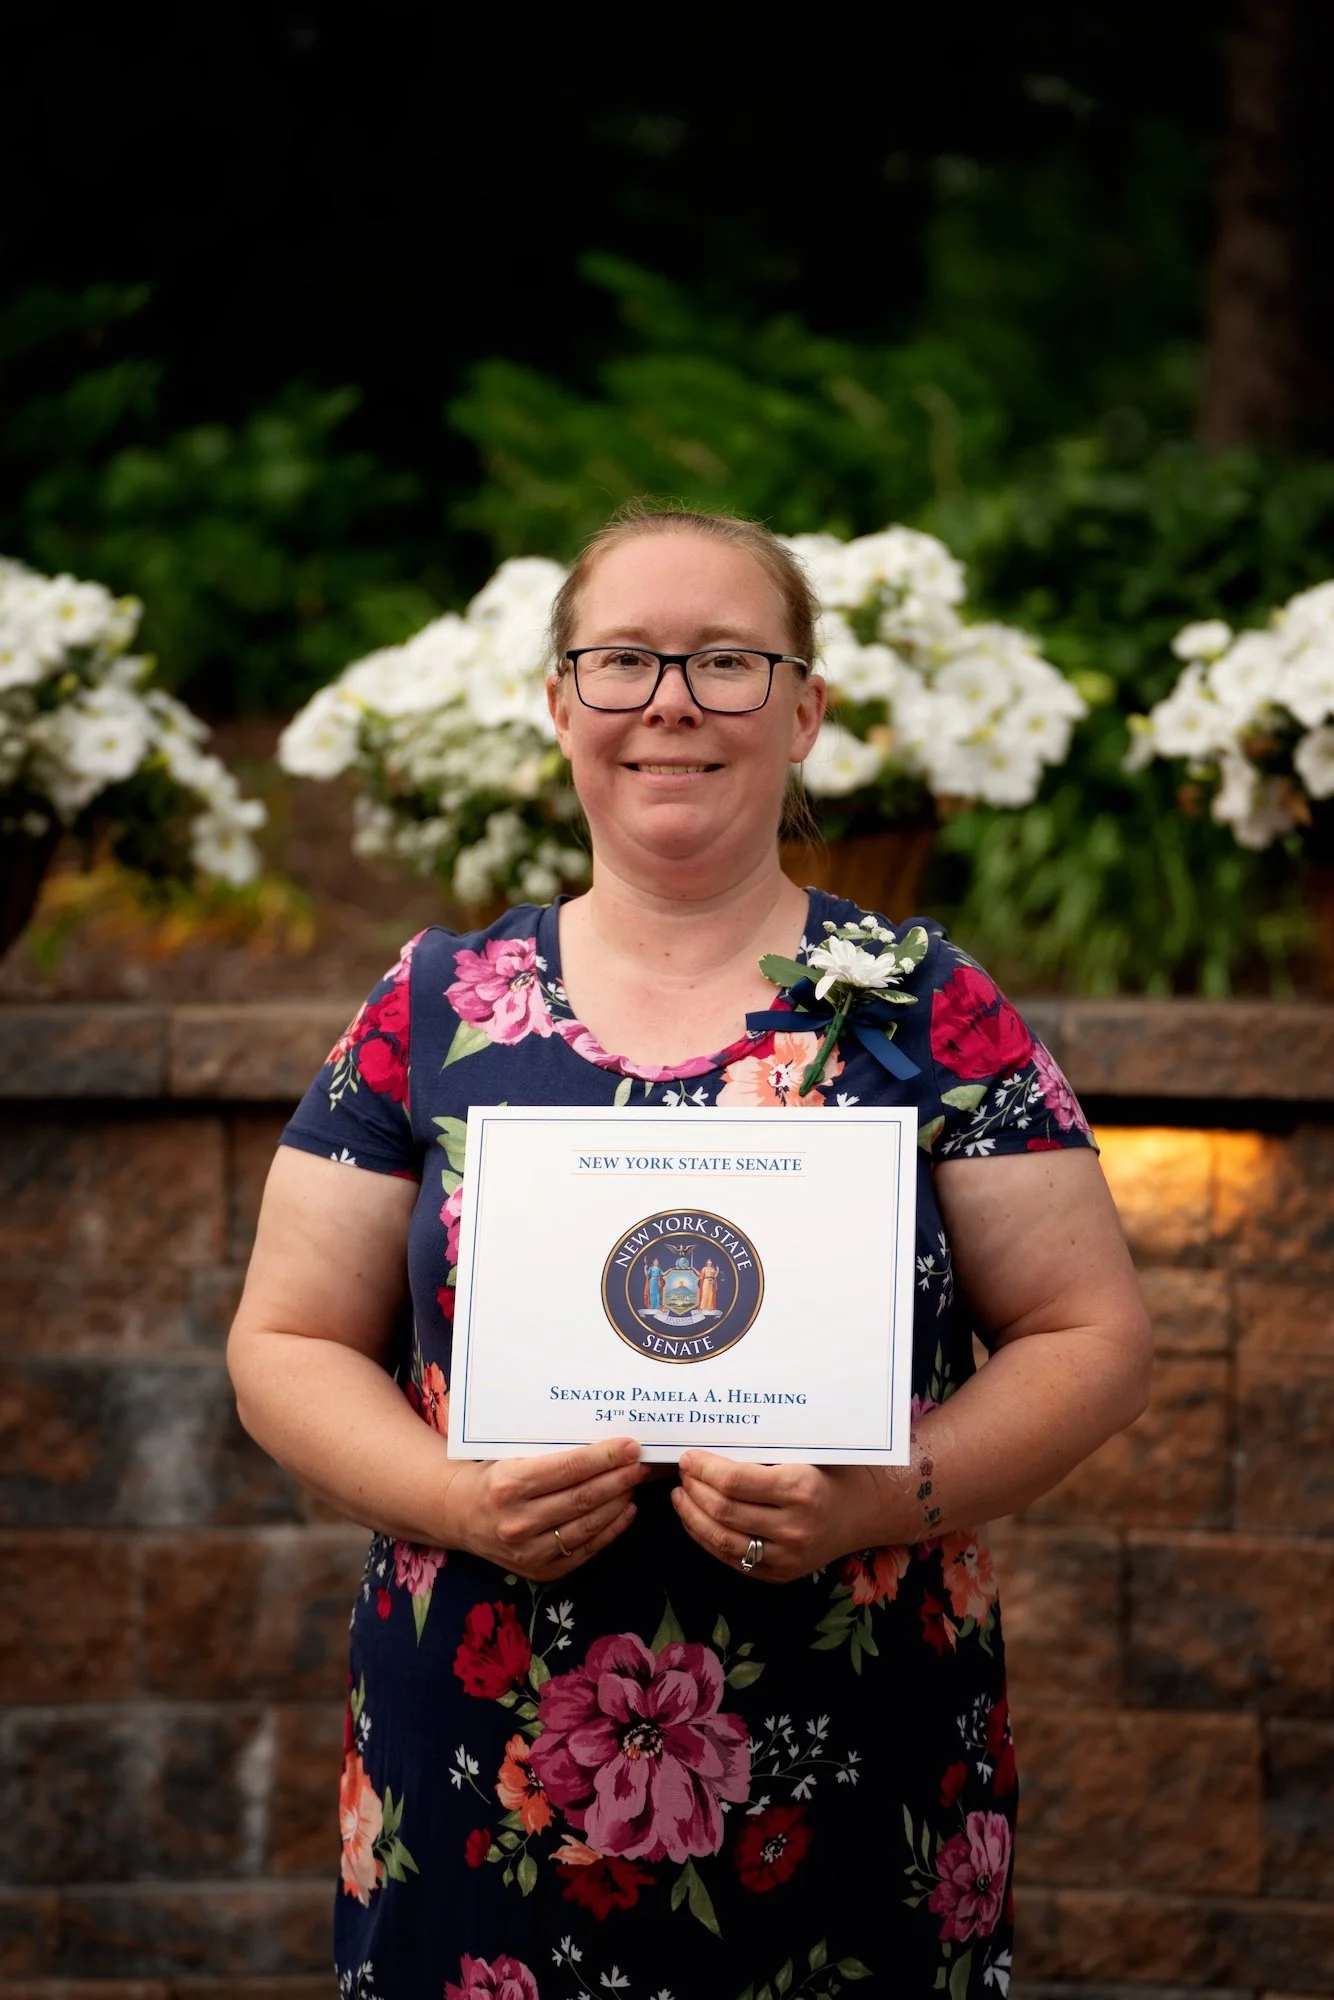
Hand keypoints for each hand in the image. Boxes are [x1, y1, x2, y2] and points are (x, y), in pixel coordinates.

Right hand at [449, 1437, 646, 1581]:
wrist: (459, 1514)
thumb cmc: (492, 1475)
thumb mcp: (510, 1456)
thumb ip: (550, 1451)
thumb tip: (603, 1442)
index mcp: (508, 1485)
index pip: (568, 1469)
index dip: (604, 1457)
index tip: (630, 1446)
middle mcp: (517, 1521)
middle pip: (582, 1498)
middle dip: (619, 1478)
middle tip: (642, 1463)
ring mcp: (528, 1551)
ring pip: (587, 1524)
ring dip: (619, 1502)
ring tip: (635, 1483)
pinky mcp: (540, 1571)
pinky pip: (585, 1549)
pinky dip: (611, 1529)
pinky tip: (626, 1510)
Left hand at [672, 1450, 881, 1582]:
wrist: (865, 1512)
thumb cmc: (832, 1472)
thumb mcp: (806, 1452)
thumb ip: (765, 1450)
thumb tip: (714, 1439)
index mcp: (799, 1488)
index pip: (734, 1481)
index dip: (704, 1469)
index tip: (689, 1457)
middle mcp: (793, 1526)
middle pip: (724, 1510)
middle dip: (694, 1489)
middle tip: (682, 1472)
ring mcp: (787, 1555)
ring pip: (722, 1539)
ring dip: (692, 1516)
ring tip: (680, 1495)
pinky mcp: (780, 1574)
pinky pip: (733, 1559)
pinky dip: (707, 1539)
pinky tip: (695, 1520)